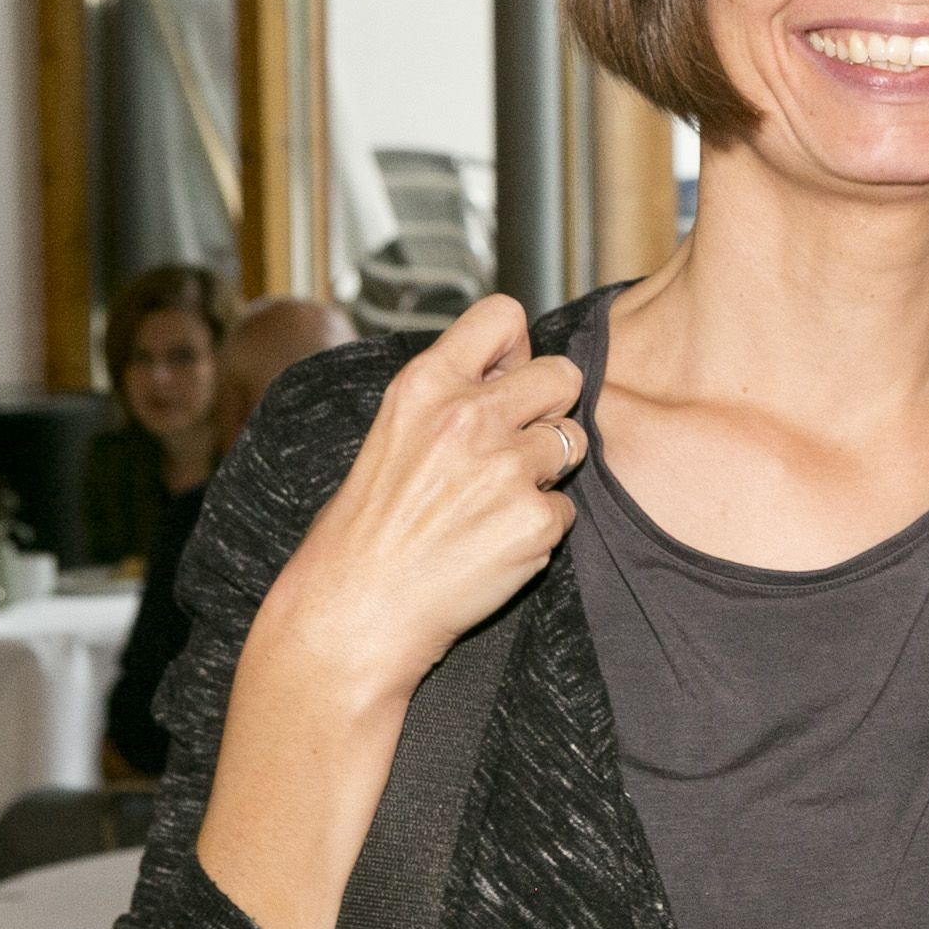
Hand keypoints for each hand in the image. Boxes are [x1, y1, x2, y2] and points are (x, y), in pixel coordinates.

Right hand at [248, 294, 584, 703]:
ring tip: (495, 502)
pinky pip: (566, 509)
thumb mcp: (392, 433)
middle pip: (563, 374)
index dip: (517, 348)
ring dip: (548, 471)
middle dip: (549, 408)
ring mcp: (505, 467)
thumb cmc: (367, 529)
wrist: (355, 612)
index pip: (503, 316)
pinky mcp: (533, 519)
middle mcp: (468, 416)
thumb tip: (515, 366)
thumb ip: (451, 396)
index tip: (506, 377)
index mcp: (426, 385)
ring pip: (573, 442)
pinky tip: (494, 544)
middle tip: (514, 448)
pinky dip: (540, 528)